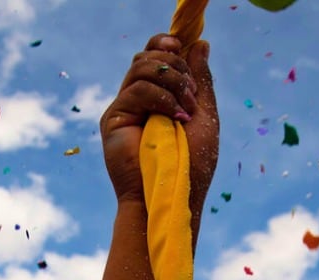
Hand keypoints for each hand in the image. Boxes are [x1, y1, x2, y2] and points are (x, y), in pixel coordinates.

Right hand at [99, 35, 218, 223]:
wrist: (173, 196)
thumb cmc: (192, 165)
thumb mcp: (204, 116)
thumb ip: (200, 81)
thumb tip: (200, 44)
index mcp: (160, 96)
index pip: (156, 56)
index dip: (168, 44)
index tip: (183, 47)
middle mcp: (140, 99)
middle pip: (149, 56)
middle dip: (177, 67)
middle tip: (192, 96)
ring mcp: (126, 107)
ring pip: (142, 66)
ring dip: (172, 81)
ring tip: (186, 111)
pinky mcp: (114, 118)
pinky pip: (136, 89)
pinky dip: (161, 98)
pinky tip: (174, 118)